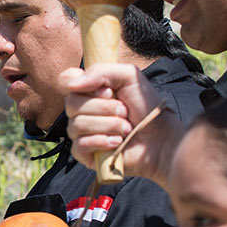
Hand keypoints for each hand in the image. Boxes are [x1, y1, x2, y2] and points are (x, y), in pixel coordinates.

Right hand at [61, 63, 175, 184]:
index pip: (66, 80)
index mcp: (89, 90)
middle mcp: (82, 111)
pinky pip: (79, 145)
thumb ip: (100, 71)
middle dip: (103, 107)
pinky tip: (117, 142)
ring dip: (108, 125)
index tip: (107, 90)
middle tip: (125, 111)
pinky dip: (101, 142)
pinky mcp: (85, 154)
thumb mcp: (129, 76)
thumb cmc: (146, 107)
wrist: (161, 138)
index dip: (82, 84)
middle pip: (71, 104)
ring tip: (126, 128)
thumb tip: (71, 85)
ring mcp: (82, 133)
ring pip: (77, 125)